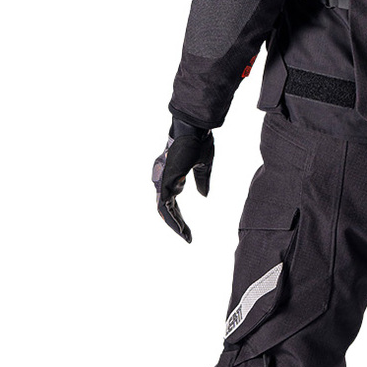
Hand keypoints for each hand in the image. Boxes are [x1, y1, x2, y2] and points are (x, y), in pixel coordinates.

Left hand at [152, 119, 214, 242]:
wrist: (194, 128)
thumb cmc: (199, 141)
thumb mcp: (203, 165)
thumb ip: (202, 181)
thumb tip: (203, 195)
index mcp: (173, 176)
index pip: (173, 201)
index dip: (178, 216)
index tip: (188, 230)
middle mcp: (164, 179)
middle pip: (166, 208)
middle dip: (176, 224)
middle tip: (187, 238)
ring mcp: (163, 180)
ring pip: (163, 209)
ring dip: (173, 224)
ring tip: (185, 236)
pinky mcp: (165, 181)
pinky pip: (164, 205)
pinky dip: (171, 218)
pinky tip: (180, 228)